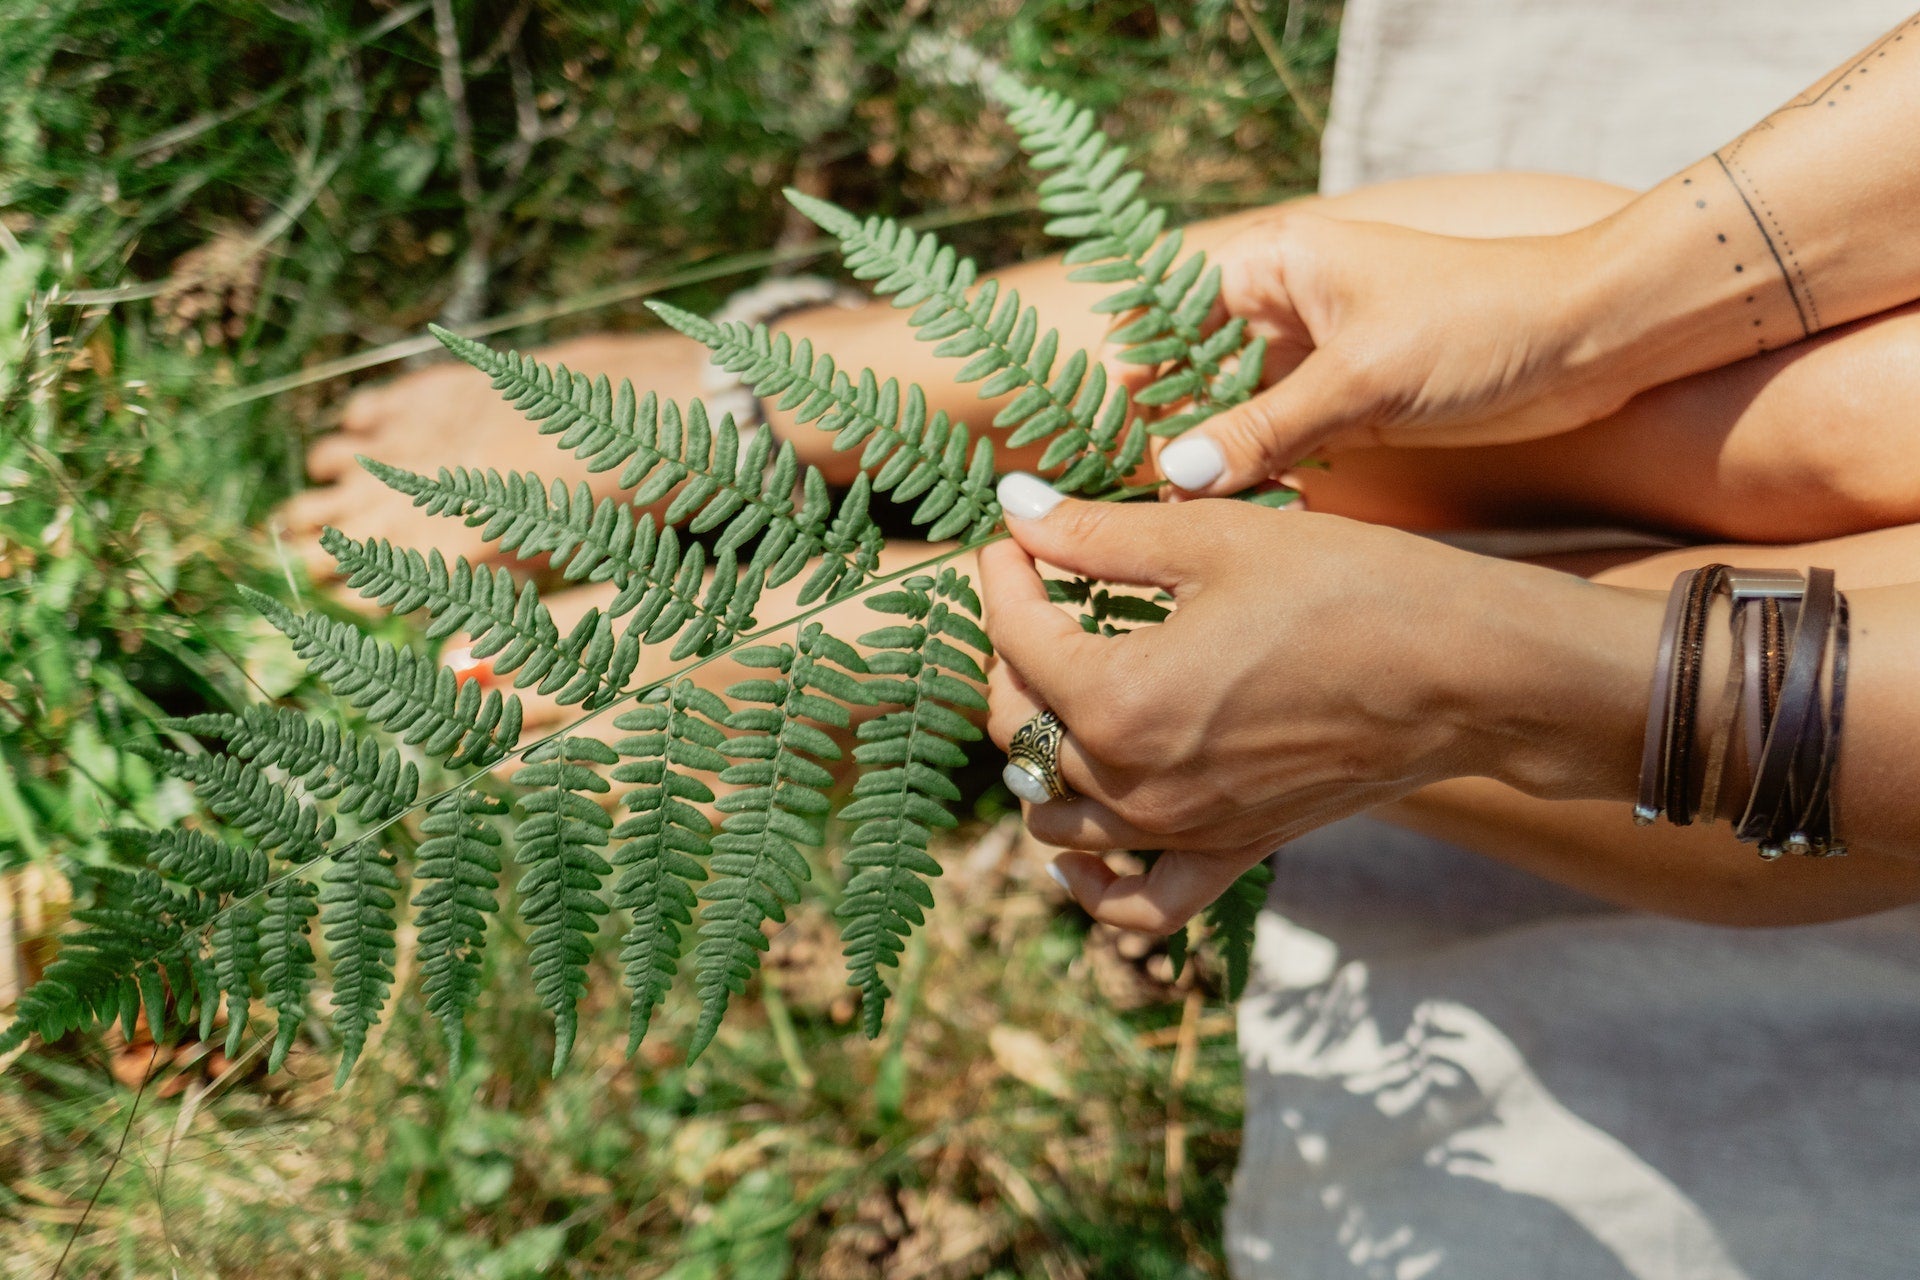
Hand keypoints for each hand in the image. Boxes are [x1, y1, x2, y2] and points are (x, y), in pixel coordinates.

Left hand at [980, 474, 1659, 931]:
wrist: (1469, 671)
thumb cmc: (1350, 589)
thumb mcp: (1213, 541)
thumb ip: (1098, 533)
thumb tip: (1017, 509)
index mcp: (1121, 699)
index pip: (1017, 636)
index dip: (1003, 574)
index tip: (1015, 535)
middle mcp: (1139, 783)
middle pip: (1018, 727)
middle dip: (1009, 653)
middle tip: (1035, 593)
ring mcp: (1185, 830)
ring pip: (1056, 816)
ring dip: (1034, 754)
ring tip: (1054, 689)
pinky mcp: (1233, 852)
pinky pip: (1137, 903)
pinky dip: (1091, 882)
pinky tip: (1075, 846)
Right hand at [1136, 212, 1636, 496]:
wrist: (1588, 340)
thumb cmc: (1476, 323)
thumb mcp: (1361, 380)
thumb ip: (1263, 429)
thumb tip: (1171, 475)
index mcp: (1272, 267)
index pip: (1164, 317)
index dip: (1125, 378)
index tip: (1085, 444)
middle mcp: (1280, 311)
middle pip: (1188, 374)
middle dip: (1156, 433)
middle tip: (1114, 502)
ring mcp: (1311, 363)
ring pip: (1228, 418)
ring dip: (1204, 467)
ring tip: (1160, 526)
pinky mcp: (1344, 410)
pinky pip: (1273, 447)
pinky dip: (1251, 481)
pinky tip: (1225, 524)